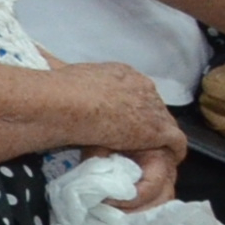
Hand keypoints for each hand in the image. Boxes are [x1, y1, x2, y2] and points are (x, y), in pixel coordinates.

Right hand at [62, 59, 182, 205]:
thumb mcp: (66, 76)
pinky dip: (173, 151)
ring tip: (149, 151)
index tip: (121, 118)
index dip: (130, 106)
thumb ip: (72, 81)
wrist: (71, 103)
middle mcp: (143, 85)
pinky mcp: (160, 130)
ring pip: (165, 123)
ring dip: (157, 137)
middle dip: (145, 120)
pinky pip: (176, 142)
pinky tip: (168, 159)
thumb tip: (48, 64)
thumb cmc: (62, 90)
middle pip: (152, 105)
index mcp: (123, 73)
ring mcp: (154, 107)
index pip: (136, 90)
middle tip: (132, 137)